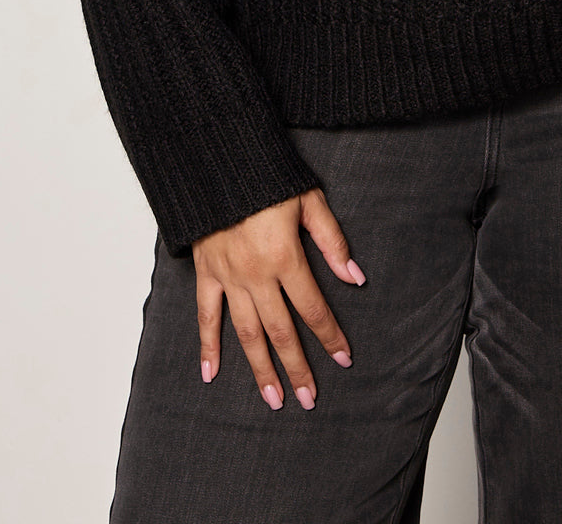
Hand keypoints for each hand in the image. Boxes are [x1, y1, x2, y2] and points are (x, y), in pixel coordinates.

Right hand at [193, 187, 365, 410]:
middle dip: (297, 367)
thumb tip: (355, 277)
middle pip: (281, 331)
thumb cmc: (268, 178)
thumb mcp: (309, 200)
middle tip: (310, 398)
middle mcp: (256, 274)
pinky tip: (211, 373)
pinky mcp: (206, 273)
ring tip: (273, 399)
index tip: (343, 358)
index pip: (313, 307)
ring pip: (247, 333)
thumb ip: (332, 241)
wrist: (218, 162)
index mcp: (285, 256)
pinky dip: (207, 345)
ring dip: (260, 369)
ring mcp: (228, 277)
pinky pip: (206, 316)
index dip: (330, 335)